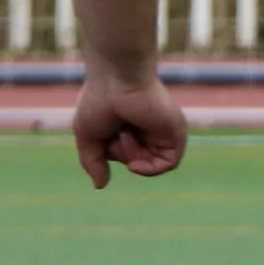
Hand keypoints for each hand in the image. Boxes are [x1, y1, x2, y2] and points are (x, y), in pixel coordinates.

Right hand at [71, 66, 185, 188]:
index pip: (126, 154)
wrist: (117, 79)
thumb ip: (93, 162)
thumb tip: (100, 186)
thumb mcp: (88, 137)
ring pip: (153, 163)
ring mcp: (163, 130)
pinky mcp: (175, 132)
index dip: (113, 153)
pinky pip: (169, 162)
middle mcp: (150, 128)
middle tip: (117, 133)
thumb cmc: (98, 101)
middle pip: (140, 159)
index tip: (106, 136)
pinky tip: (135, 161)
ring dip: (134, 159)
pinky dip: (150, 167)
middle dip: (123, 155)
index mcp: (130, 126)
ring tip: (125, 136)